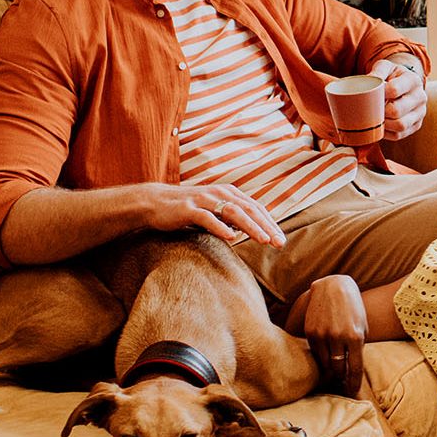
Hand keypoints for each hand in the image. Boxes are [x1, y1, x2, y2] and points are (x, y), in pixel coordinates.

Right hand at [143, 183, 285, 246]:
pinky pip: (207, 218)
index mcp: (228, 193)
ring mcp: (204, 200)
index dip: (269, 223)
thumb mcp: (214, 211)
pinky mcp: (188, 209)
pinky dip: (220, 227)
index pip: (255, 208)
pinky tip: (232, 237)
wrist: (155, 203)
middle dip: (266, 227)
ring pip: (233, 212)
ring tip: (263, 240)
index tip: (281, 240)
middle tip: (279, 243)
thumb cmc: (188, 210)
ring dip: (250, 227)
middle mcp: (219, 193)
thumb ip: (232, 217)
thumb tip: (252, 229)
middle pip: (249, 210)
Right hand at [300, 274, 366, 393]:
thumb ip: (359, 346)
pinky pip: (315, 353)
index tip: (353, 392)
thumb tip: (353, 368)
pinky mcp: (310, 331)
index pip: (354, 368)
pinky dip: (320, 358)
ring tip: (334, 372)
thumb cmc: (353, 307)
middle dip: (341, 378)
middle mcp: (338, 337)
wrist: (333, 286)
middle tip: (342, 383)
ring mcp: (322, 334)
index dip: (353, 383)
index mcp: (355, 336)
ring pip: (325, 363)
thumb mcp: (362, 325)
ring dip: (330, 369)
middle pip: (338, 369)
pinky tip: (324, 358)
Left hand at [369, 59, 426, 140]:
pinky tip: (380, 125)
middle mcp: (421, 97)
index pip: (394, 90)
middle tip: (370, 109)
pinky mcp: (416, 125)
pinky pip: (399, 135)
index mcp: (413, 80)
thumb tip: (367, 84)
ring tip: (375, 117)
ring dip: (384, 124)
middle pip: (397, 110)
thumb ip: (377, 72)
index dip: (378, 95)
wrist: (405, 85)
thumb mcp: (385, 67)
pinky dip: (386, 133)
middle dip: (380, 112)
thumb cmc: (391, 76)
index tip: (370, 95)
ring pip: (400, 126)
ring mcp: (420, 113)